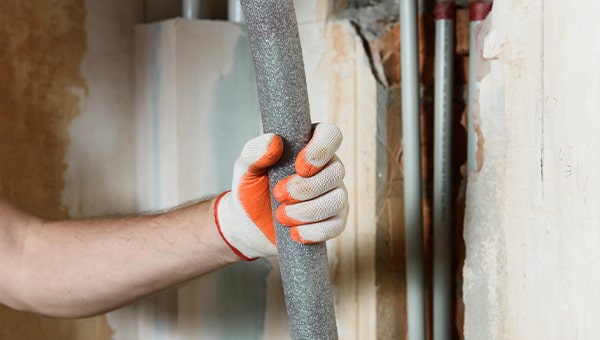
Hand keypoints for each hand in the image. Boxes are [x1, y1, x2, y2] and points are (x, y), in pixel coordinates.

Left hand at [213, 123, 347, 260]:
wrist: (248, 226)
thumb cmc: (251, 190)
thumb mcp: (245, 168)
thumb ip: (254, 152)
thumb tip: (275, 141)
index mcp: (309, 146)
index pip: (330, 135)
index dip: (321, 149)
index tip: (299, 166)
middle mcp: (327, 168)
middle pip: (337, 171)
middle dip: (306, 187)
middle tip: (278, 194)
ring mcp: (334, 195)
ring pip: (337, 199)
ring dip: (307, 211)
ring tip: (281, 216)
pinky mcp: (334, 222)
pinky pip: (336, 226)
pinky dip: (313, 231)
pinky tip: (294, 232)